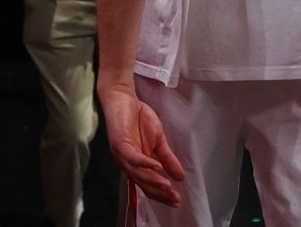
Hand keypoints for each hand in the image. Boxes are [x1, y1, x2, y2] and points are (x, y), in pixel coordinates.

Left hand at [102, 84, 185, 205]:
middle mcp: (128, 164)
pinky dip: (145, 163)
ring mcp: (122, 155)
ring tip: (168, 187)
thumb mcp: (159, 140)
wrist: (124, 98)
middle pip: (144, 184)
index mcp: (136, 165)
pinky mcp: (119, 144)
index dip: (162, 194)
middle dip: (160, 192)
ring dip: (153, 181)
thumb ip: (168, 158)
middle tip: (175, 198)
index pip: (149, 185)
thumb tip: (180, 176)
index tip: (177, 200)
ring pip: (138, 174)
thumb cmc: (139, 118)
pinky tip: (157, 166)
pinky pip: (132, 157)